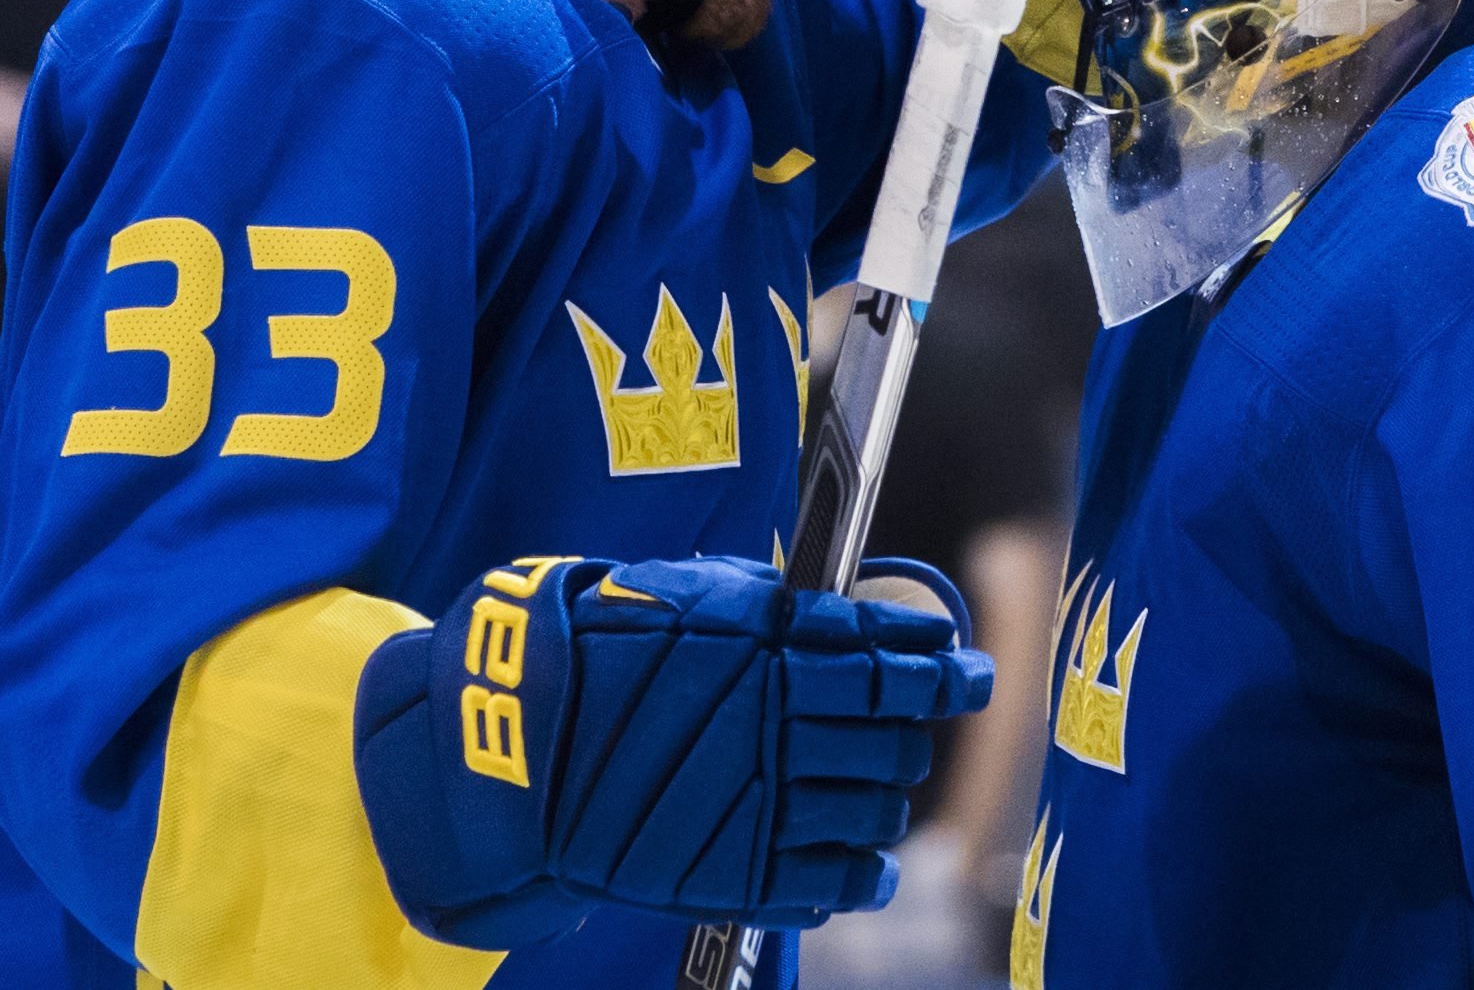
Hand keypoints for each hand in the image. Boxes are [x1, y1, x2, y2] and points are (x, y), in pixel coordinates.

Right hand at [354, 554, 991, 947]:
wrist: (507, 749)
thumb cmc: (594, 651)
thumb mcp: (684, 593)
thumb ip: (770, 604)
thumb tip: (845, 610)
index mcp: (768, 644)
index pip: (892, 658)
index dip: (942, 666)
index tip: (966, 669)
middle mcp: (775, 720)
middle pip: (894, 735)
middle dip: (914, 730)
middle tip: (908, 727)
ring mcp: (758, 802)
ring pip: (876, 808)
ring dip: (888, 797)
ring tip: (875, 791)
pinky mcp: (736, 872)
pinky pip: (835, 881)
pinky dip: (863, 874)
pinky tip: (866, 865)